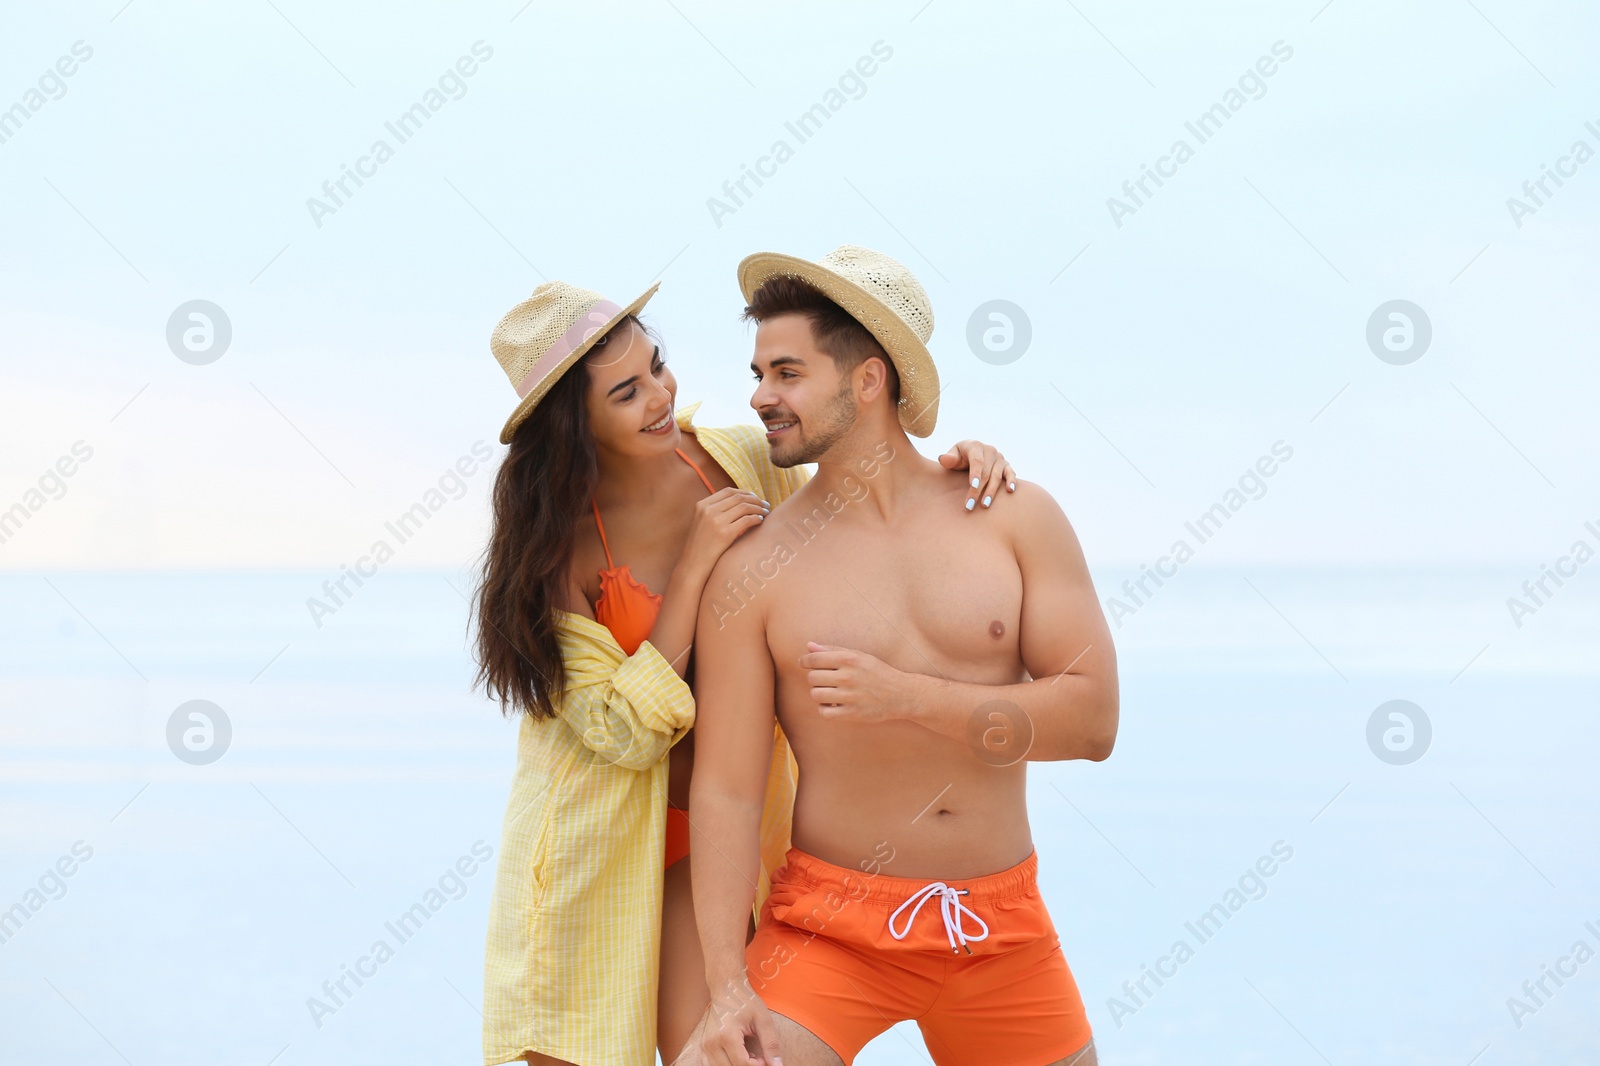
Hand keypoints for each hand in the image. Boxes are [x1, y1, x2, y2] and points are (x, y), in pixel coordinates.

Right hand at [682, 487, 768, 573]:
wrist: (693, 564)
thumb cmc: (701, 545)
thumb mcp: (702, 521)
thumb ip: (715, 510)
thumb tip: (741, 501)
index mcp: (702, 505)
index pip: (728, 491)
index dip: (744, 492)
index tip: (754, 497)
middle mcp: (709, 510)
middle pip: (738, 498)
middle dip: (755, 500)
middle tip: (765, 504)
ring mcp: (716, 521)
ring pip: (744, 507)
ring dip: (759, 508)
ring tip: (766, 512)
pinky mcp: (725, 534)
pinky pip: (747, 520)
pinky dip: (756, 518)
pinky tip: (760, 521)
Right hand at [699, 977, 782, 1065]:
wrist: (726, 987)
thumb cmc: (745, 1001)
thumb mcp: (763, 1020)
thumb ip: (770, 1044)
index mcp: (727, 1035)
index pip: (742, 1064)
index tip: (765, 1059)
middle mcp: (712, 1043)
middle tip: (758, 1058)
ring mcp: (705, 1045)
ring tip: (748, 1056)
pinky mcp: (703, 1047)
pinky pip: (710, 1065)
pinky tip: (736, 1057)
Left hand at [800, 642, 929, 722]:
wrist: (900, 694)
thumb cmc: (877, 672)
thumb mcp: (859, 656)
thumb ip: (833, 650)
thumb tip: (809, 646)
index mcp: (849, 659)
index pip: (814, 659)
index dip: (805, 661)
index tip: (804, 663)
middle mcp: (848, 677)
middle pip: (812, 678)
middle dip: (814, 678)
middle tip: (824, 679)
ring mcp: (850, 696)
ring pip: (816, 695)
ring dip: (818, 693)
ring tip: (828, 692)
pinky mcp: (852, 714)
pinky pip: (824, 713)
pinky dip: (824, 709)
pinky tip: (832, 704)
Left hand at [938, 439, 1015, 512]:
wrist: (972, 454)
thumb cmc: (960, 457)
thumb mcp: (953, 455)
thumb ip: (949, 459)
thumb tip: (943, 459)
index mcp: (975, 446)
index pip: (977, 461)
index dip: (975, 474)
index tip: (973, 486)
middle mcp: (990, 450)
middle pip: (986, 472)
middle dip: (978, 490)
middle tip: (970, 505)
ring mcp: (999, 458)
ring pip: (997, 476)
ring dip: (991, 491)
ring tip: (985, 505)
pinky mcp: (1006, 466)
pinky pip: (1011, 473)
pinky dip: (1011, 481)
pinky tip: (1010, 491)